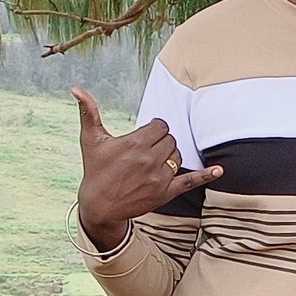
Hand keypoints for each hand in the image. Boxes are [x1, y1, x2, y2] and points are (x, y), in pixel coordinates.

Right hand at [72, 87, 221, 250]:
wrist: (98, 206)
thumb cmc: (94, 170)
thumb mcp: (91, 140)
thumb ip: (88, 112)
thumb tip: (76, 88)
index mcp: (135, 143)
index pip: (160, 126)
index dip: (154, 129)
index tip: (146, 135)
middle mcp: (150, 159)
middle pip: (171, 139)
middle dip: (161, 141)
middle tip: (147, 149)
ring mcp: (160, 177)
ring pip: (178, 155)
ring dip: (171, 155)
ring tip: (155, 160)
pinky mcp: (166, 193)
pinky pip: (191, 181)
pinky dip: (207, 175)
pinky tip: (219, 170)